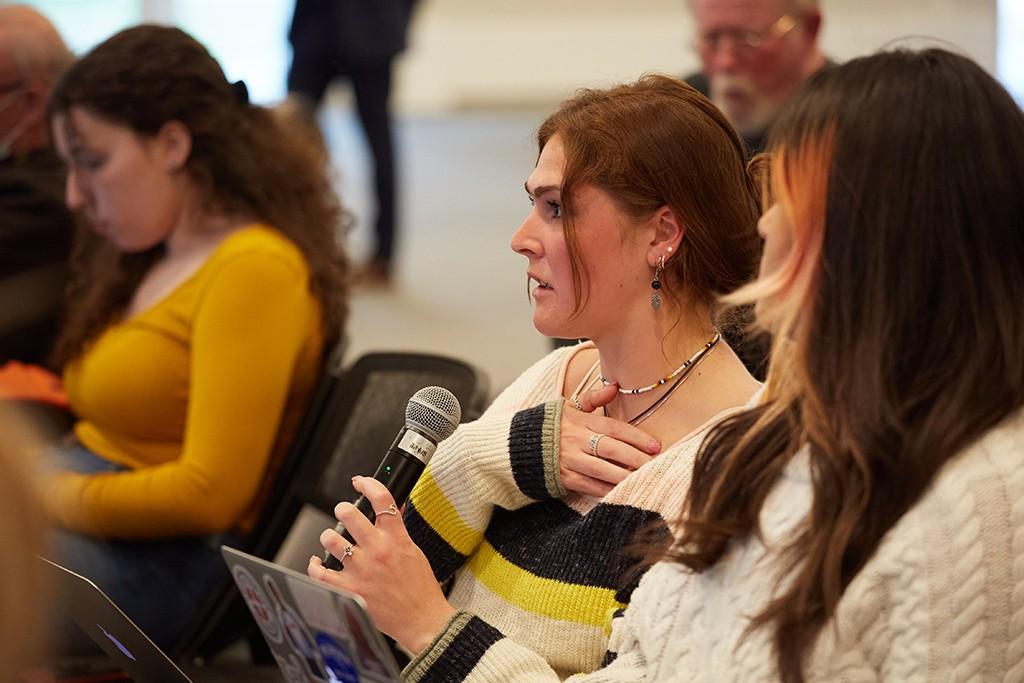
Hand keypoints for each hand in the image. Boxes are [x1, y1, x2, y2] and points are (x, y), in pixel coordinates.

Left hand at [308, 476, 454, 654]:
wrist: (422, 619)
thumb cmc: (420, 588)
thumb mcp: (414, 550)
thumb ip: (397, 530)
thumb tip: (389, 509)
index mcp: (396, 538)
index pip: (382, 499)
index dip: (368, 484)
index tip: (360, 482)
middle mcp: (377, 550)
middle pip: (349, 513)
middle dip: (343, 509)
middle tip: (344, 513)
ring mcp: (361, 570)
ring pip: (330, 539)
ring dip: (329, 537)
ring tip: (333, 541)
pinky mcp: (350, 589)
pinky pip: (320, 572)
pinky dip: (314, 565)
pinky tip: (317, 562)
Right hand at [561, 383, 660, 496]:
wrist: (519, 446)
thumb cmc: (551, 426)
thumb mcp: (569, 407)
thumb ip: (592, 398)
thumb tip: (614, 386)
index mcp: (581, 421)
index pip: (613, 427)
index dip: (636, 436)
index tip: (655, 446)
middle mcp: (576, 440)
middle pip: (611, 449)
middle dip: (635, 458)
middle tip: (655, 464)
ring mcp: (570, 460)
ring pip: (602, 470)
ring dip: (624, 476)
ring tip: (644, 479)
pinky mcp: (564, 478)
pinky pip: (590, 486)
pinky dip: (607, 490)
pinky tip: (623, 492)